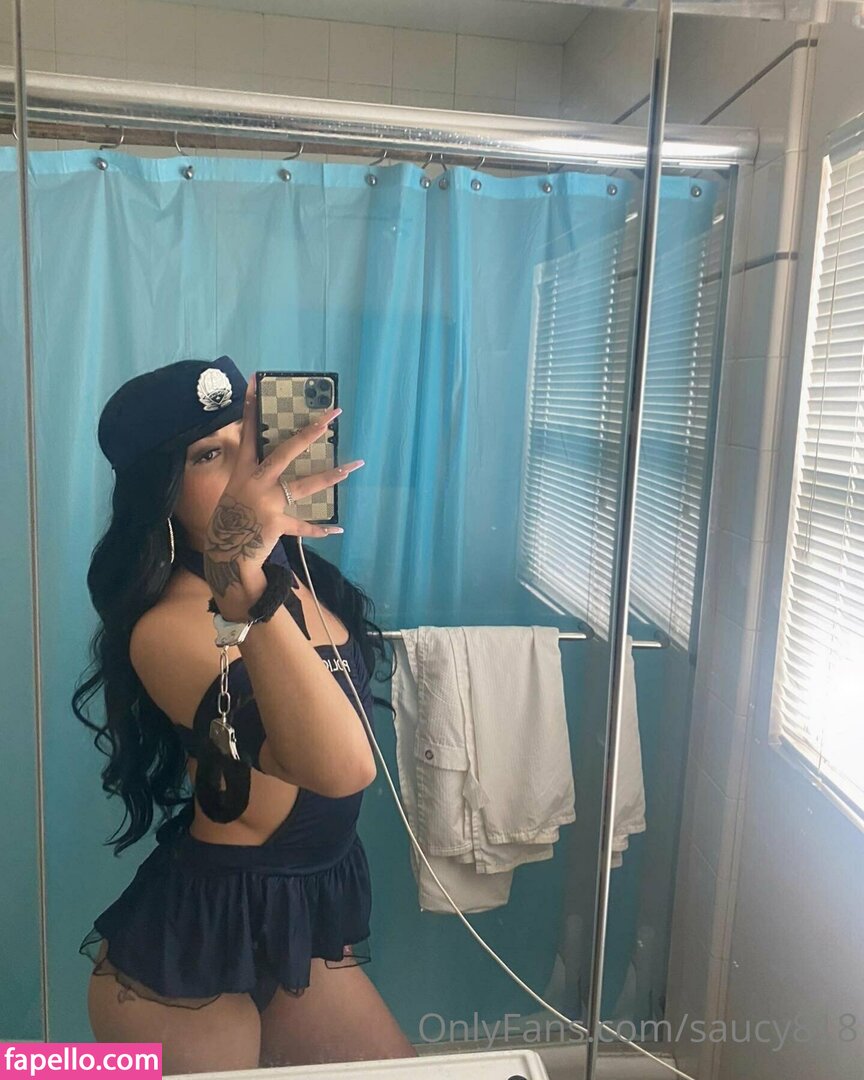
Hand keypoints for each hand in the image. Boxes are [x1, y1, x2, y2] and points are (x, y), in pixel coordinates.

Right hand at [203, 373, 363, 603]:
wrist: (225, 556)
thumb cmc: (230, 521)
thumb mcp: (236, 492)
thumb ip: (255, 477)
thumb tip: (277, 466)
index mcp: (243, 471)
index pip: (247, 432)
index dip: (250, 406)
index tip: (256, 380)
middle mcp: (255, 482)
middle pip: (286, 452)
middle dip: (310, 433)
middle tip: (331, 418)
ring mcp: (266, 503)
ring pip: (305, 485)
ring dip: (330, 476)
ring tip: (352, 467)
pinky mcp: (276, 524)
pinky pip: (304, 525)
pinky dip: (320, 529)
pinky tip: (338, 529)